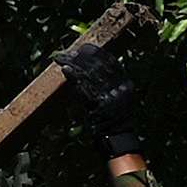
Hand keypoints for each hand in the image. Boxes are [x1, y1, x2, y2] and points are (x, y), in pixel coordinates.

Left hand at [56, 35, 145, 159]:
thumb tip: (86, 68)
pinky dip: (74, 77)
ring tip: (60, 58)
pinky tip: (65, 70)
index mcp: (126, 83)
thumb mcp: (114, 98)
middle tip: (65, 52)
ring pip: (91, 74)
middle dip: (80, 57)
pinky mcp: (102, 105)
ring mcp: (113, 96)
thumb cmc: (112, 120)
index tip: (81, 48)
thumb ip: (105, 84)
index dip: (95, 53)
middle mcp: (122, 87)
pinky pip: (85, 88)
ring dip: (73, 64)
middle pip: (98, 65)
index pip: (110, 61)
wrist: (117, 138)